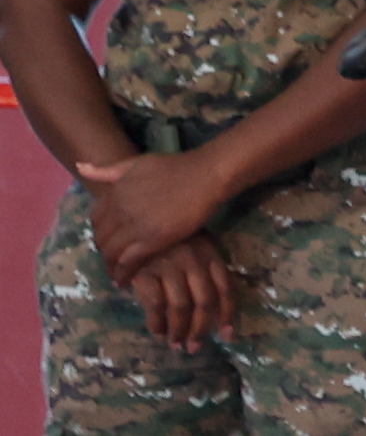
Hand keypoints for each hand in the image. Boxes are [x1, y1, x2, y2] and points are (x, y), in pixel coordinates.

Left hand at [73, 151, 229, 275]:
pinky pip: (128, 262)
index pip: (95, 220)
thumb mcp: (138, 163)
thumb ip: (108, 169)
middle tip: (114, 257)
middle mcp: (120, 211)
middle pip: (102, 239)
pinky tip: (125, 280)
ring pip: (111, 253)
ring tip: (117, 272)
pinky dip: (123, 273)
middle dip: (105, 250)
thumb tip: (81, 168)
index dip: (102, 231)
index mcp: (115, 193)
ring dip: (111, 265)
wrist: (206, 175)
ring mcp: (135, 227)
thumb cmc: (175, 167)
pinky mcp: (152, 241)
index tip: (110, 237)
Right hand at [123, 235, 233, 350]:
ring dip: (179, 331)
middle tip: (195, 347)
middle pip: (204, 303)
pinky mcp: (145, 272)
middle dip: (201, 329)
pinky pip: (155, 305)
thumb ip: (206, 270)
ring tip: (176, 344)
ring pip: (180, 308)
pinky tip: (158, 332)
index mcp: (211, 254)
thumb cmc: (171, 236)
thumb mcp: (197, 245)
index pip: (225, 288)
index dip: (228, 314)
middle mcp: (194, 261)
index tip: (228, 335)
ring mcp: (169, 266)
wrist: (138, 216)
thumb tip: (214, 307)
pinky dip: (157, 323)